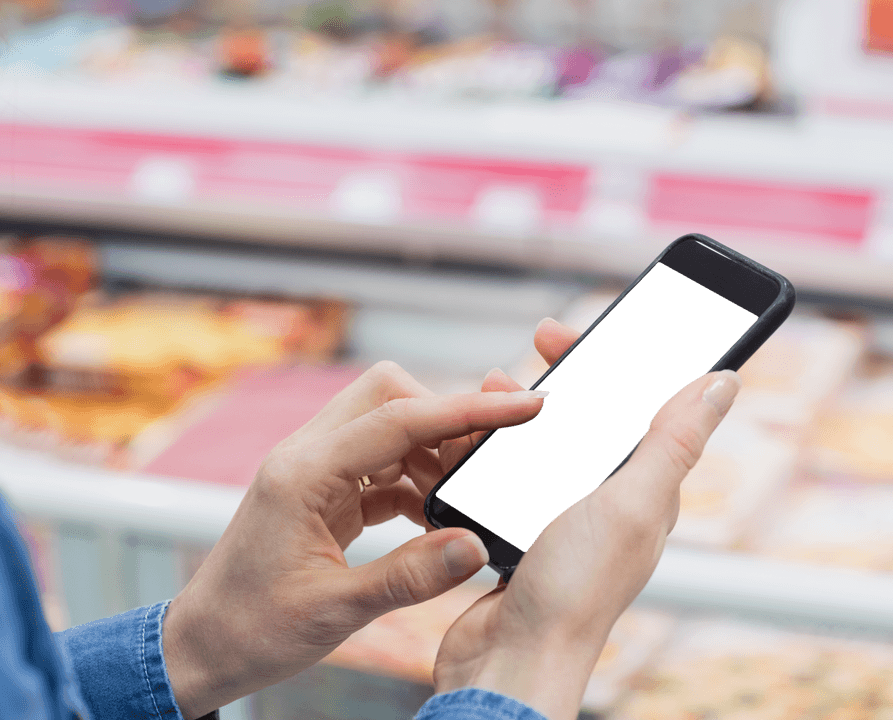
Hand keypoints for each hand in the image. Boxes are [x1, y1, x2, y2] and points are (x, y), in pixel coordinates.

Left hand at [163, 361, 547, 718]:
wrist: (202, 647)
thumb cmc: (251, 630)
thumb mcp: (335, 612)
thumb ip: (409, 577)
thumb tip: (475, 546)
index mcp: (303, 473)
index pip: (399, 417)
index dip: (469, 410)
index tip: (526, 405)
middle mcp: (307, 456)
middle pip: (390, 395)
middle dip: (446, 418)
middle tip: (485, 464)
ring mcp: (315, 469)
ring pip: (389, 425)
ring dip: (434, 453)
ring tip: (461, 500)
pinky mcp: (324, 490)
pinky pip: (383, 463)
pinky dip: (417, 481)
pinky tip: (435, 519)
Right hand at [433, 319, 740, 719]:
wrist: (510, 660)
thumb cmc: (575, 590)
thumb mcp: (632, 501)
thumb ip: (673, 442)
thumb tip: (723, 382)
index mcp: (645, 490)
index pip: (647, 408)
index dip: (626, 363)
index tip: (593, 331)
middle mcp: (609, 502)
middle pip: (595, 419)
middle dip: (571, 374)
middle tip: (542, 341)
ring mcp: (564, 519)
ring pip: (549, 444)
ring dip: (526, 408)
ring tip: (495, 384)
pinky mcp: (522, 534)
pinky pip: (513, 476)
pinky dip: (496, 449)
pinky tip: (474, 441)